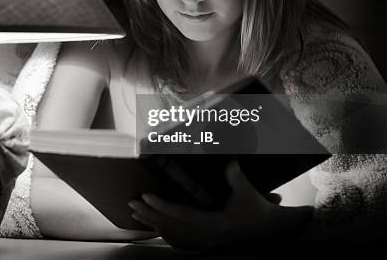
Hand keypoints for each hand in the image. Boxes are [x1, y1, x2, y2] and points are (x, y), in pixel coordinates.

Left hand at [128, 161, 311, 250]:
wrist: (276, 232)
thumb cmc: (261, 212)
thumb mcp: (249, 194)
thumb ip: (236, 177)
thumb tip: (229, 161)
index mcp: (216, 226)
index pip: (182, 216)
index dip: (162, 206)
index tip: (145, 196)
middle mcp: (208, 238)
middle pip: (172, 227)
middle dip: (150, 215)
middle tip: (131, 203)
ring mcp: (207, 243)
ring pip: (174, 235)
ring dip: (155, 223)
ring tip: (137, 214)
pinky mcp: (208, 244)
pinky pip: (182, 241)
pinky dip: (167, 233)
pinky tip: (157, 228)